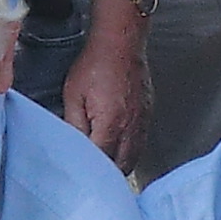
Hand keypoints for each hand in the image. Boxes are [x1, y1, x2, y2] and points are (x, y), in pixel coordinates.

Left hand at [56, 26, 149, 169]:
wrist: (121, 42)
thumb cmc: (95, 64)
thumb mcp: (73, 95)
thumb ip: (73, 126)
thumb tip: (72, 148)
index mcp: (110, 124)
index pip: (100, 162)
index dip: (89, 172)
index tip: (80, 177)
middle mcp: (131, 128)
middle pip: (121, 167)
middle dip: (106, 175)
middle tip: (91, 176)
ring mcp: (143, 122)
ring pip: (134, 159)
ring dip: (119, 166)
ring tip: (103, 167)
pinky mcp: (148, 115)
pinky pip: (141, 144)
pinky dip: (129, 152)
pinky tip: (118, 149)